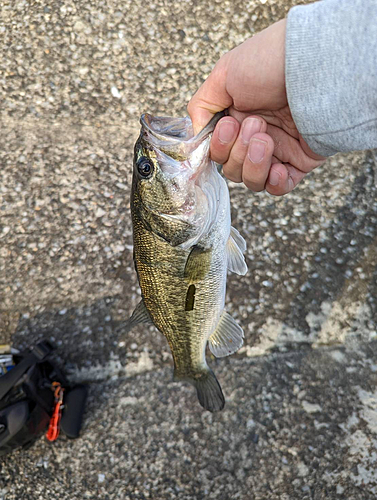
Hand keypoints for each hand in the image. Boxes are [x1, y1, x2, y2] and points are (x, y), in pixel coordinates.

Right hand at [187, 19, 325, 195]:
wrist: (315, 65)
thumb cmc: (269, 62)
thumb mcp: (223, 75)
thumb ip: (201, 107)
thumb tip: (196, 136)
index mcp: (236, 118)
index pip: (217, 152)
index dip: (219, 147)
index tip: (228, 126)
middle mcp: (255, 136)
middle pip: (232, 169)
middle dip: (238, 151)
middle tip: (256, 124)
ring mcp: (278, 150)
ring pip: (253, 181)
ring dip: (253, 165)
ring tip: (266, 139)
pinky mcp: (300, 161)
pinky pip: (280, 188)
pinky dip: (274, 183)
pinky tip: (276, 168)